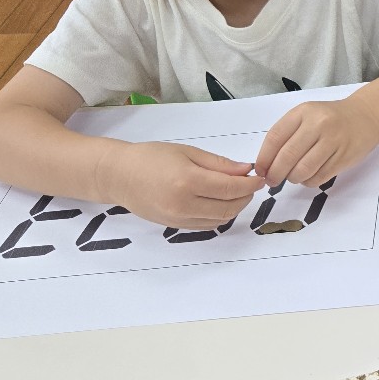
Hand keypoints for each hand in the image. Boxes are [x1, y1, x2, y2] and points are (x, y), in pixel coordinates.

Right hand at [103, 141, 263, 228]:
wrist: (119, 176)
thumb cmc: (151, 158)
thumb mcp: (187, 152)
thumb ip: (219, 164)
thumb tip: (245, 170)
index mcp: (187, 181)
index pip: (230, 188)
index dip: (249, 184)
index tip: (259, 177)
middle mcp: (183, 205)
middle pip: (228, 207)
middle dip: (245, 197)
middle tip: (250, 184)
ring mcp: (178, 219)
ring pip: (220, 219)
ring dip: (235, 207)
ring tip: (237, 191)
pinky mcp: (175, 226)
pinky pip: (207, 225)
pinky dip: (220, 215)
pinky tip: (221, 201)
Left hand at [255, 97, 378, 187]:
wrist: (366, 116)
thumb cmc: (331, 118)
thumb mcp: (307, 115)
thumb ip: (287, 134)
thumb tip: (266, 164)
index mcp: (304, 112)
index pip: (275, 137)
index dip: (264, 158)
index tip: (260, 170)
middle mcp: (318, 125)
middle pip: (287, 156)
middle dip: (275, 174)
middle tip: (272, 181)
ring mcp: (333, 141)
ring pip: (303, 170)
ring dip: (292, 179)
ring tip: (292, 177)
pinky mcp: (343, 157)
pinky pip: (319, 178)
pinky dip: (308, 182)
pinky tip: (308, 176)